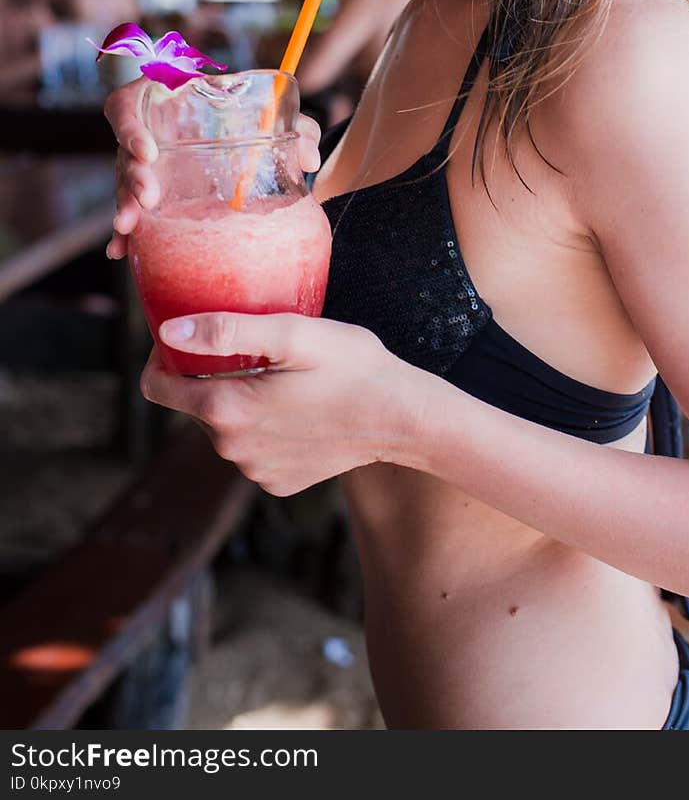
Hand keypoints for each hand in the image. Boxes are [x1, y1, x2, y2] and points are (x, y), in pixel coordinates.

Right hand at [103, 78, 322, 258]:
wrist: (238, 121)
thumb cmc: (246, 107)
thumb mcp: (268, 110)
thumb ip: (294, 126)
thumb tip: (310, 158)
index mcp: (160, 98)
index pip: (126, 107)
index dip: (130, 128)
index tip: (148, 152)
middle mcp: (145, 128)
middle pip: (124, 151)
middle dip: (131, 177)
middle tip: (148, 198)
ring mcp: (142, 160)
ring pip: (125, 181)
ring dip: (126, 205)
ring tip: (129, 228)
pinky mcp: (149, 186)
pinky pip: (131, 207)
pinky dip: (126, 231)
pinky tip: (121, 250)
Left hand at [141, 312, 421, 494]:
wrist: (405, 419)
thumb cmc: (355, 368)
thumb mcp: (296, 334)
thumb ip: (227, 332)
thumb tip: (170, 331)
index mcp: (228, 411)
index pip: (158, 387)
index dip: (163, 356)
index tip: (186, 335)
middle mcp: (233, 450)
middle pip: (193, 406)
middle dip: (210, 376)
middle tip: (252, 348)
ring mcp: (255, 471)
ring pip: (224, 427)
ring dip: (239, 401)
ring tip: (281, 377)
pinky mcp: (278, 482)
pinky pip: (252, 449)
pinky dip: (264, 427)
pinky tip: (299, 409)